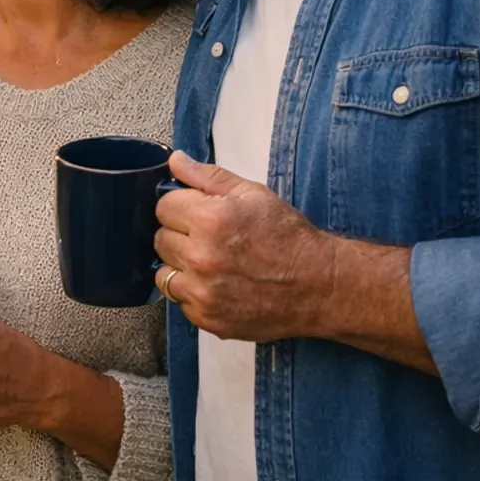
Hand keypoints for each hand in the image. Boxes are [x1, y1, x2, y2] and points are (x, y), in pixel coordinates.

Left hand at [152, 151, 335, 342]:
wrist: (319, 286)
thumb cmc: (289, 238)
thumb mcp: (253, 194)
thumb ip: (208, 177)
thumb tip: (176, 161)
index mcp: (210, 220)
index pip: (163, 206)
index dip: (181, 206)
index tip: (196, 212)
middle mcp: (201, 258)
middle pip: (160, 239)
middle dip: (180, 235)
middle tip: (208, 238)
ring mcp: (202, 293)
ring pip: (163, 273)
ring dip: (181, 266)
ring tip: (211, 263)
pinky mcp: (207, 319)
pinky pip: (180, 301)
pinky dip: (193, 293)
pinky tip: (218, 285)